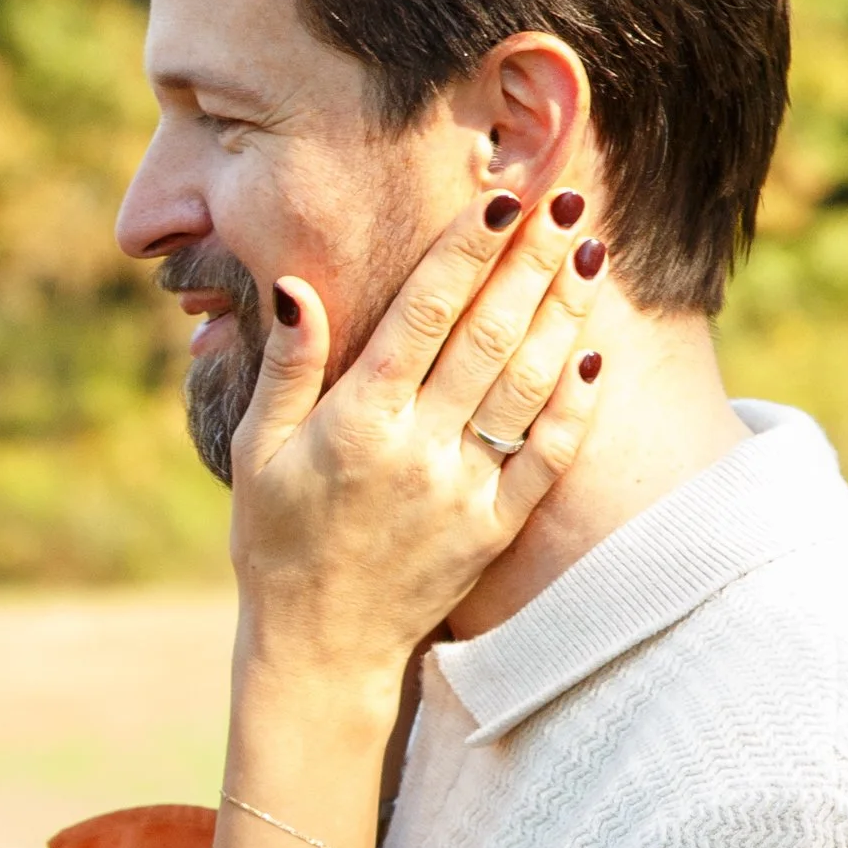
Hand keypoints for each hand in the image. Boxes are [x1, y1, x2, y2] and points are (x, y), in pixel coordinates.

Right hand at [229, 188, 599, 688]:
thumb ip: (285, 367)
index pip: (424, 315)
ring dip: (563, 314)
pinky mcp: (495, 529)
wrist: (321, 649)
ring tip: (589, 254)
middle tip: (567, 199)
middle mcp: (419, 450)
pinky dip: (574, 403)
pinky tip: (592, 351)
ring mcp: (464, 491)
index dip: (466, 251)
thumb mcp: (256, 450)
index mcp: (359, 421)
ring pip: (529, 386)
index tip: (501, 198)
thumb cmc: (277, 541)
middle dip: (531, 261)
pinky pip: (548, 458)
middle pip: (490, 336)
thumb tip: (296, 285)